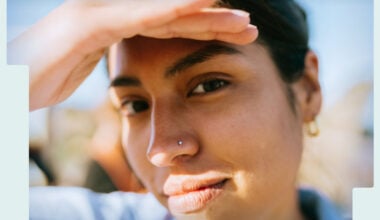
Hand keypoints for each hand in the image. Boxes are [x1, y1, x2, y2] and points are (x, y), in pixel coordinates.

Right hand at [8, 0, 257, 110]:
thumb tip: (131, 64)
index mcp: (117, 23)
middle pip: (174, 16)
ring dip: (203, 16)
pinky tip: (199, 11)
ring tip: (239, 22)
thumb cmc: (41, 75)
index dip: (204, 29)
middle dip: (214, 22)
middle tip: (249, 28)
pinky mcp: (89, 22)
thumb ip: (109, 56)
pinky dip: (169, 13)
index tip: (234, 37)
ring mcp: (100, 11)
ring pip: (163, 12)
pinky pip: (137, 17)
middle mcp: (113, 10)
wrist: (7, 77)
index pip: (169, 25)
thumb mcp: (84, 66)